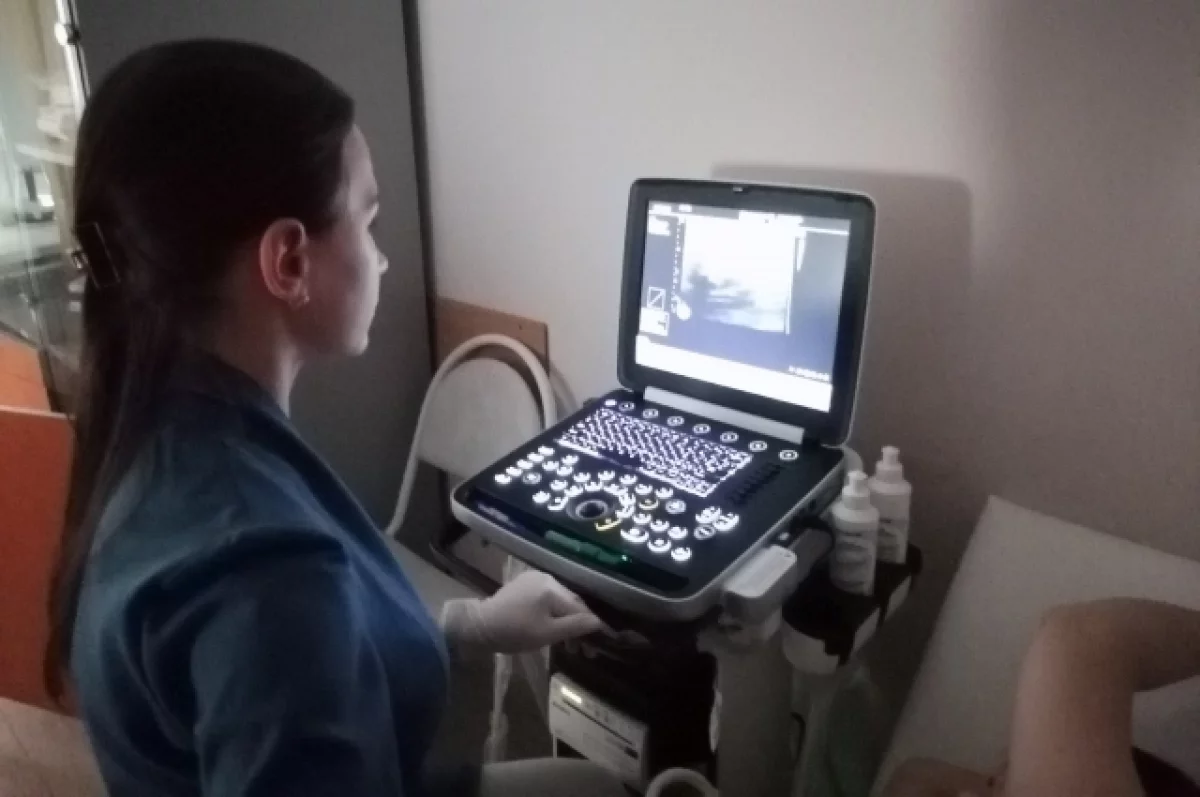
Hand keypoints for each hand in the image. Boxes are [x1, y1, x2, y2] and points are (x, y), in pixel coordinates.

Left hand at [441, 571, 606, 658]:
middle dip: (578, 625)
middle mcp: (547, 578)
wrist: (479, 627)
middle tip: (582, 649)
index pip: (580, 607)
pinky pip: (547, 598)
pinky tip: (552, 626)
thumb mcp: (547, 634)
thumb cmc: (514, 632)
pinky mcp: (524, 583)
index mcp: (552, 588)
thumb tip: (599, 623)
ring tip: (567, 643)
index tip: (595, 646)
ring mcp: (534, 578)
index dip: (591, 627)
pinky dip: (553, 612)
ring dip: (565, 620)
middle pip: (571, 603)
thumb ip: (574, 626)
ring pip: (560, 601)